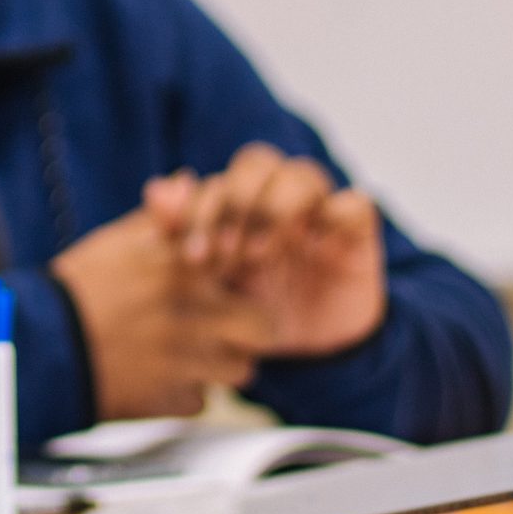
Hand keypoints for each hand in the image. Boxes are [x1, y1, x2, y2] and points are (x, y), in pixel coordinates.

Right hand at [50, 204, 272, 418]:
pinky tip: (162, 377)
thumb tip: (188, 182)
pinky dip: (186, 393)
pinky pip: (202, 401)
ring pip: (241, 369)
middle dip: (249, 328)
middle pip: (262, 327)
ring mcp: (184, 362)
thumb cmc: (76, 289)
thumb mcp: (116, 241)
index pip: (250, 266)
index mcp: (182, 266)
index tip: (231, 279)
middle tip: (225, 326)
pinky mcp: (168, 401)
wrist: (34, 346)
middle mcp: (192, 313)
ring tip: (194, 354)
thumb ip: (160, 216)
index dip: (246, 274)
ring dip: (222, 364)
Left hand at [143, 145, 385, 356]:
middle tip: (225, 253)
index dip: (201, 210)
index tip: (191, 256)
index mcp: (238, 204)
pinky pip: (356, 202)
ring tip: (260, 254)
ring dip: (275, 207)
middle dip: (235, 202)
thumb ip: (178, 234)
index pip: (219, 180)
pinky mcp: (356, 231)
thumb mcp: (209, 284)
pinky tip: (315, 246)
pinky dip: (336, 214)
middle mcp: (277, 197)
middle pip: (257, 162)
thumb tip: (156, 189)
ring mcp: (319, 210)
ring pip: (302, 173)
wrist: (306, 351)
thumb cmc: (249, 313)